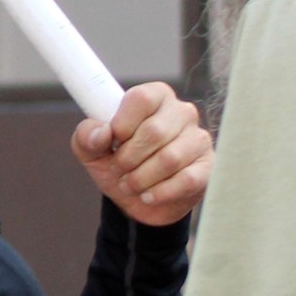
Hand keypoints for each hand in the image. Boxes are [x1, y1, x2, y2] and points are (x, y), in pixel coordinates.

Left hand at [73, 81, 211, 225]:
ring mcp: (198, 139)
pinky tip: (148, 195)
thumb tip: (102, 133)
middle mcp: (182, 112)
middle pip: (154, 131)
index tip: (113, 140)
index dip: (122, 123)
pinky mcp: (208, 167)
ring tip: (130, 184)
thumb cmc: (118, 164)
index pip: (142, 98)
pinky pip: (186, 180)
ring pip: (170, 158)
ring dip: (141, 178)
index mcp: (155, 97)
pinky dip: (160, 192)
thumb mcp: (91, 150)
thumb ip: (87, 136)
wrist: (138, 198)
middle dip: (128, 157)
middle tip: (118, 169)